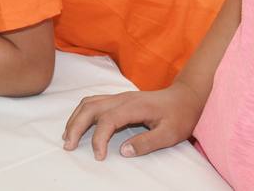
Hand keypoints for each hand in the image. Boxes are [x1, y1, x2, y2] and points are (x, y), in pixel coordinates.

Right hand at [61, 82, 204, 160]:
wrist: (185, 97)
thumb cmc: (180, 116)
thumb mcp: (170, 134)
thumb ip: (147, 143)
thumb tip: (123, 151)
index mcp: (133, 107)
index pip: (107, 120)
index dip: (99, 139)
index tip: (99, 156)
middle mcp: (122, 98)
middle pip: (90, 108)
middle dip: (76, 126)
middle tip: (68, 146)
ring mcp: (119, 96)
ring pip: (88, 102)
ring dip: (75, 118)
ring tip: (68, 136)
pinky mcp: (118, 98)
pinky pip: (93, 101)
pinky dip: (81, 112)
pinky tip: (79, 123)